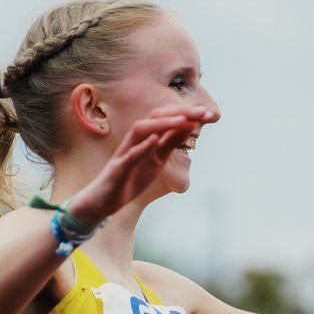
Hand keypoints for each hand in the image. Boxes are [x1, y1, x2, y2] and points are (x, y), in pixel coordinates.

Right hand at [69, 105, 217, 222]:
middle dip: (179, 113)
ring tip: (183, 121)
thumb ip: (170, 143)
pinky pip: (129, 155)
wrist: (104, 201)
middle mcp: (134, 140)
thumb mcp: (157, 160)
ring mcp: (124, 152)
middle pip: (154, 117)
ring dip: (162, 124)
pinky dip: (142, 147)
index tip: (209, 113)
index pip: (166, 118)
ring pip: (140, 130)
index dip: (187, 114)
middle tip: (202, 112)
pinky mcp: (117, 169)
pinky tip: (155, 140)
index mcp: (145, 138)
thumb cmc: (131, 177)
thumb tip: (189, 126)